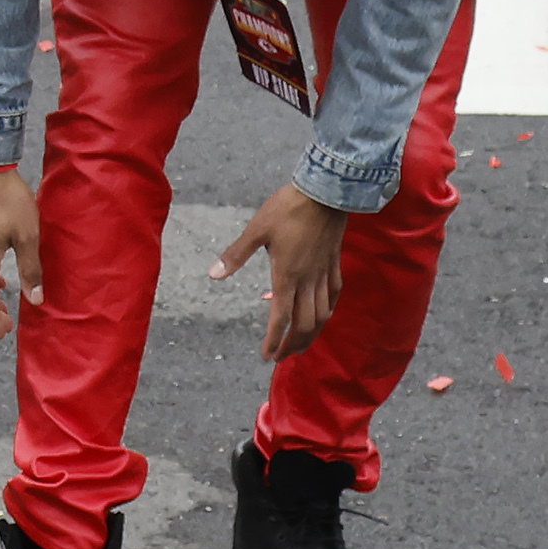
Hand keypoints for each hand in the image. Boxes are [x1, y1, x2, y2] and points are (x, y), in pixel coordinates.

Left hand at [211, 186, 350, 356]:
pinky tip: (322, 314)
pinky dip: (327, 311)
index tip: (266, 356)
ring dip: (311, 334)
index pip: (281, 319)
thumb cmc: (288, 208)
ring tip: (301, 345)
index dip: (274, 340)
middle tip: (280, 357)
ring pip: (322, 314)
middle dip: (292, 345)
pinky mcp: (334, 263)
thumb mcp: (256, 230)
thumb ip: (236, 254)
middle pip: (304, 324)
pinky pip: (334, 295)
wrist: (326, 191)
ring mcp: (323, 273)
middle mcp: (308, 280)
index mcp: (287, 275)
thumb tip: (213, 274)